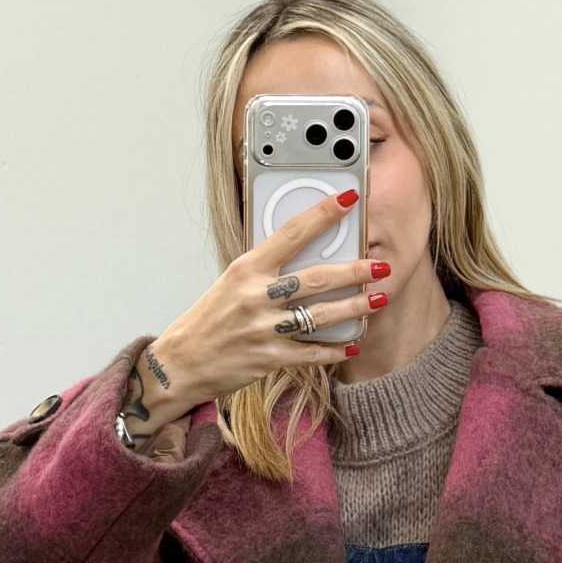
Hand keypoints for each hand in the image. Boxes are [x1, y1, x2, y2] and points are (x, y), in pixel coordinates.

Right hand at [123, 187, 390, 434]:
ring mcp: (263, 329)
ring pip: (319, 316)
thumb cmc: (207, 321)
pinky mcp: (268, 358)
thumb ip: (264, 270)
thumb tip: (300, 253)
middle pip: (316, 278)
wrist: (181, 363)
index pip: (291, 233)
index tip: (347, 199)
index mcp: (247, 269)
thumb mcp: (231, 283)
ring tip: (378, 300)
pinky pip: (309, 353)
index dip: (322, 214)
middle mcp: (256, 296)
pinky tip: (351, 344)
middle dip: (354, 271)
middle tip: (380, 265)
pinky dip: (333, 350)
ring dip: (353, 308)